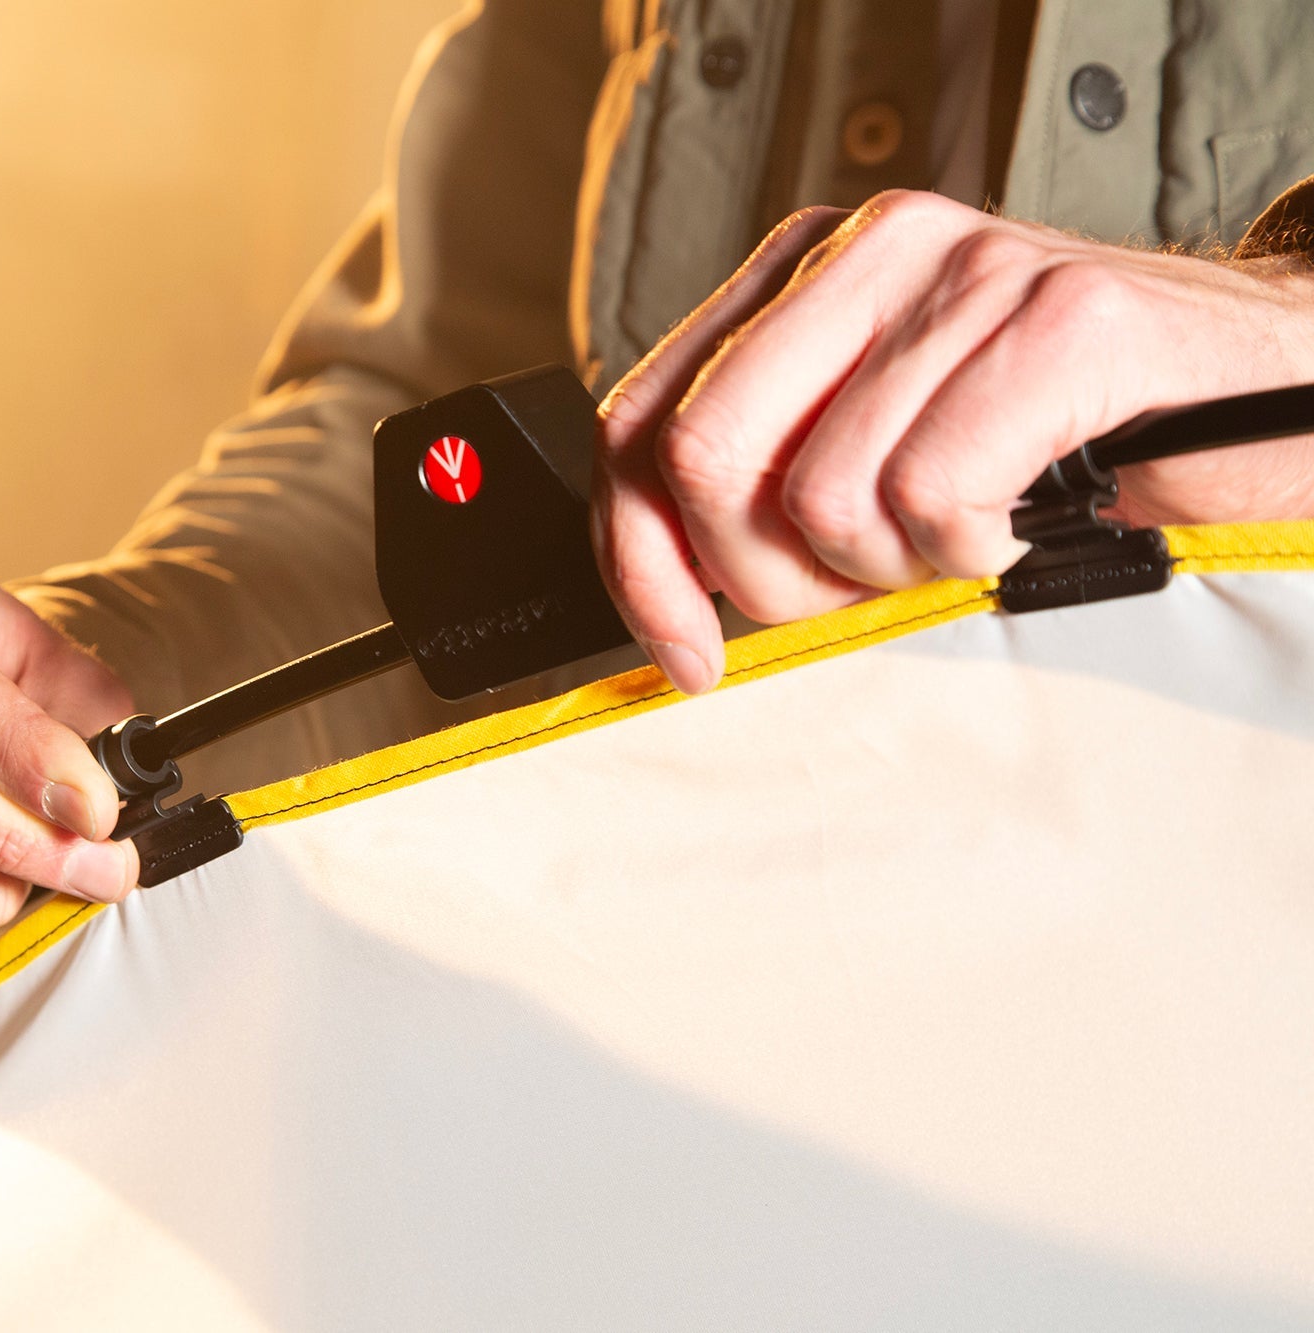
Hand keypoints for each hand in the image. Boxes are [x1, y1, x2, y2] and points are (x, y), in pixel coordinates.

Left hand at [593, 190, 1313, 695]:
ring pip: (818, 494)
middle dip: (762, 577)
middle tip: (854, 591)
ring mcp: (970, 272)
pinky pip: (931, 491)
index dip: (638, 560)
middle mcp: (874, 249)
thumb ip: (768, 486)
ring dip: (892, 566)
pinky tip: (1022, 519)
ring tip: (962, 536)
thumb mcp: (884, 454)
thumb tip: (665, 594)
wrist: (1274, 394)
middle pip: (700, 454)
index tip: (683, 652)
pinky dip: (971, 550)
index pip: (639, 421)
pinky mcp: (1064, 321)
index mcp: (804, 274)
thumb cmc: (1069, 439)